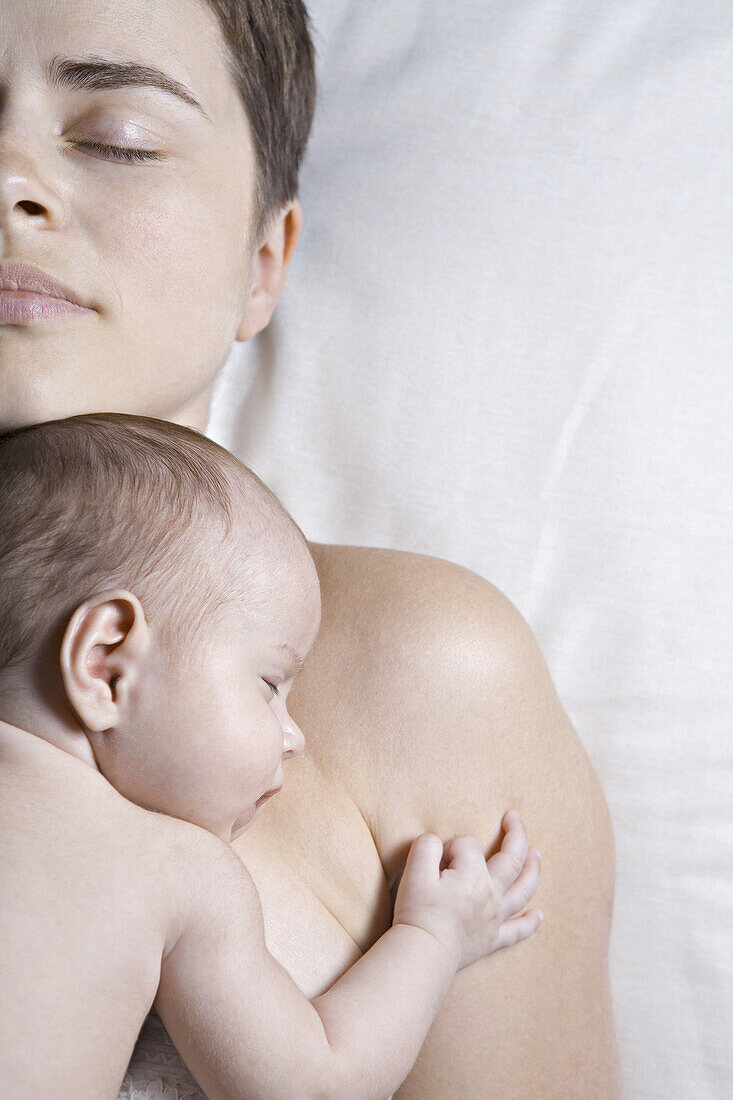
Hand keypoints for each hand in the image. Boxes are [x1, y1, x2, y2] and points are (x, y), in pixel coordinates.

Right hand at [392, 810, 542, 969]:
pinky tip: (539, 915)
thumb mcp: (415, 870)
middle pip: (511, 859)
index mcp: (474, 874)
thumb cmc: (419, 911)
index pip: (467, 845)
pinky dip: (530, 923)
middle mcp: (492, 893)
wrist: (424, 954)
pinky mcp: (491, 940)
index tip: (432, 861)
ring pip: (523, 890)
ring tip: (538, 855)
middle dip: (515, 836)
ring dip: (532, 870)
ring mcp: (495, 917)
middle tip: (514, 818)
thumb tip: (438, 844)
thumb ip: (427, 846)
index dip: (447, 848)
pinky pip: (516, 931)